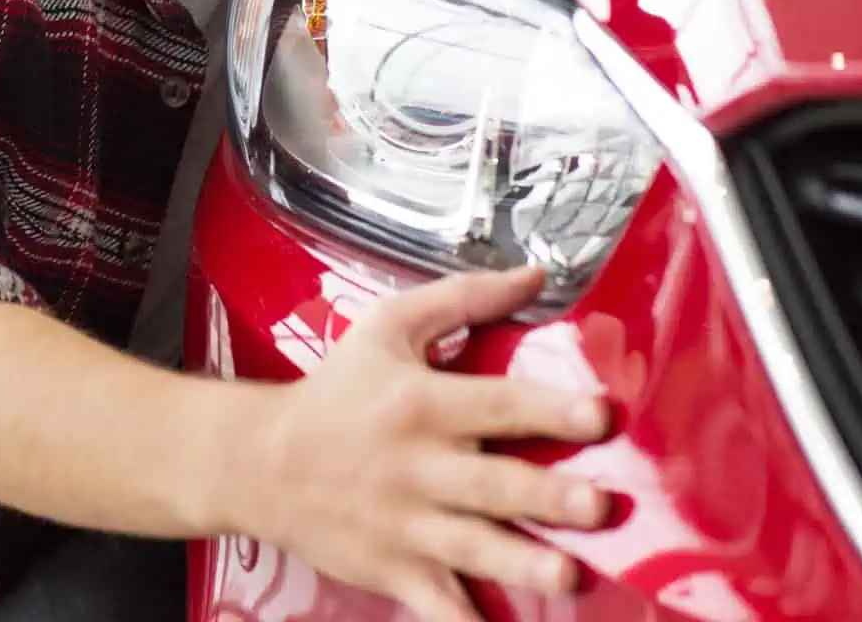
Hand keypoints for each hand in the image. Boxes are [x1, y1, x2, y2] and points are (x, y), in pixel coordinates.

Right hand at [234, 267, 611, 621]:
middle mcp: (419, 466)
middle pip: (492, 481)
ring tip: (565, 575)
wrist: (261, 461)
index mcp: (423, 404)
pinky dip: (463, 621)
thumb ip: (464, 298)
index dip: (550, 408)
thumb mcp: (389, 327)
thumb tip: (534, 275)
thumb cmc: (336, 391)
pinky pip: (436, 603)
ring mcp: (406, 523)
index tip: (599, 415)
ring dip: (521, 562)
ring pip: (472, 546)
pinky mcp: (394, 568)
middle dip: (546, 495)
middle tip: (596, 504)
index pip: (496, 403)